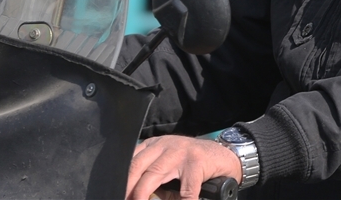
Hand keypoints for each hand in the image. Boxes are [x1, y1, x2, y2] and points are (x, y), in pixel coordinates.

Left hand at [126, 135, 241, 199]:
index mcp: (155, 145)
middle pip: (137, 167)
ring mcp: (180, 152)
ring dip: (143, 194)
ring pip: (154, 174)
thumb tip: (138, 199)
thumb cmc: (194, 166)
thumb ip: (156, 183)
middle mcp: (165, 145)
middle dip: (127, 189)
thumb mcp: (171, 170)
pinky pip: (184, 188)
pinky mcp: (196, 162)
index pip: (131, 161)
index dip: (121, 180)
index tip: (115, 195)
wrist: (225, 156)